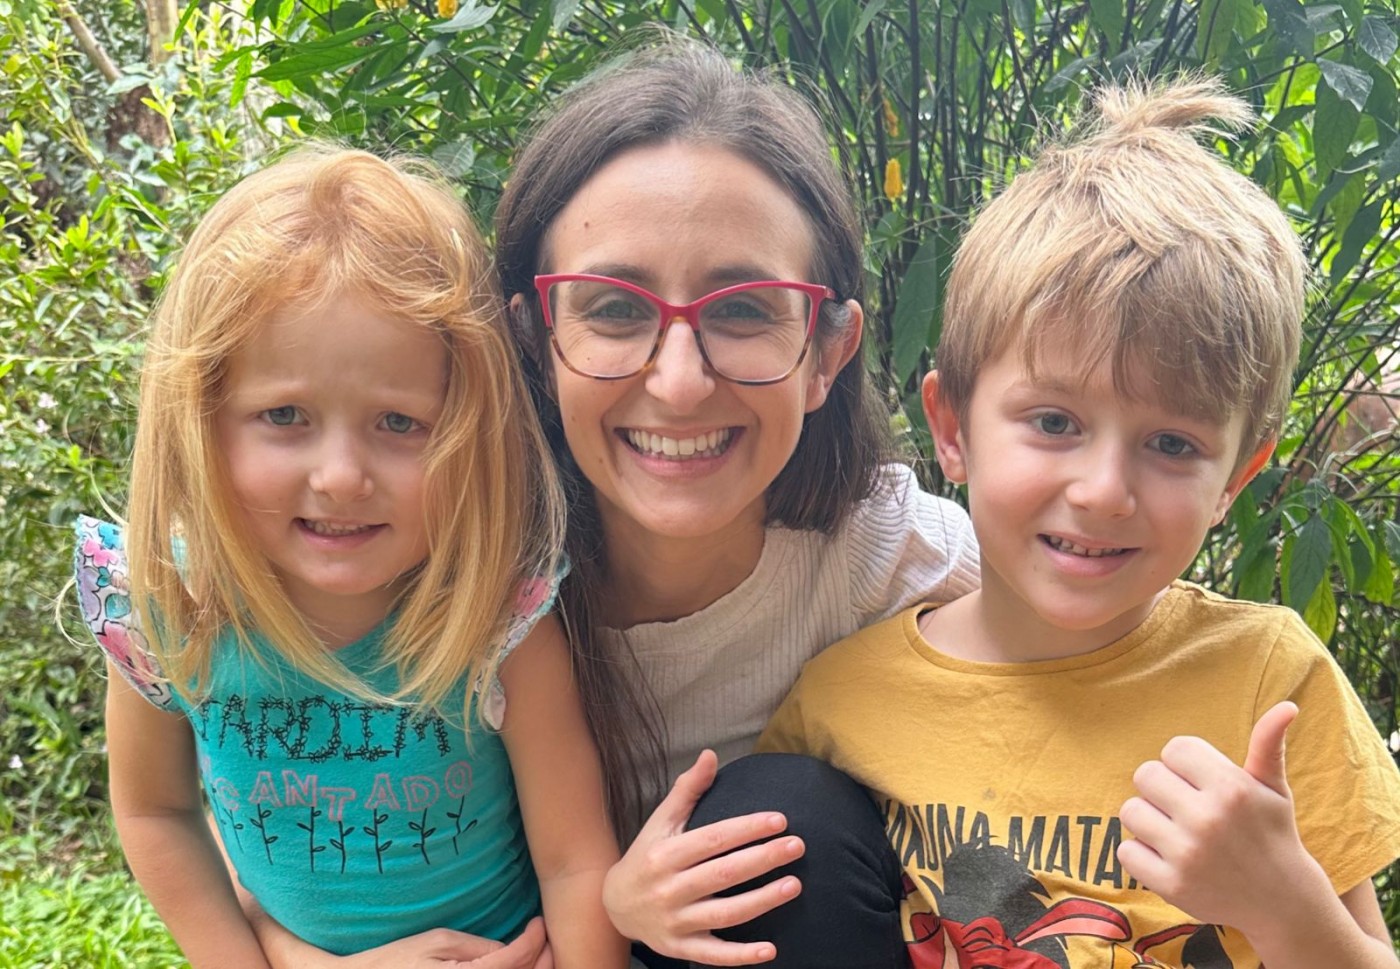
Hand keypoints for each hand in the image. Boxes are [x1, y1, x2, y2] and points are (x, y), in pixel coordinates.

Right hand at [336, 917, 550, 968]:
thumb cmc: (399, 960)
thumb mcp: (438, 942)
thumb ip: (478, 948)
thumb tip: (508, 951)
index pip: (515, 961)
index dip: (535, 941)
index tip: (539, 923)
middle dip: (541, 960)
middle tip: (546, 939)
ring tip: (538, 953)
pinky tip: (515, 966)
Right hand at [602, 750, 803, 965]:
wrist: (613, 906)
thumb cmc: (645, 856)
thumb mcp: (660, 822)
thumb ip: (687, 790)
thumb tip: (711, 755)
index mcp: (665, 854)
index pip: (713, 839)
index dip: (747, 829)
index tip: (780, 820)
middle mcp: (669, 888)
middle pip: (723, 874)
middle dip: (763, 859)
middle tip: (797, 846)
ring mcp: (676, 922)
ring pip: (724, 914)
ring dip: (762, 902)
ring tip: (795, 885)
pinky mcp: (681, 948)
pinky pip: (714, 955)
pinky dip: (741, 956)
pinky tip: (771, 951)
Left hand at [1117, 702, 1320, 934]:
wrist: (1283, 903)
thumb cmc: (1272, 835)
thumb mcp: (1274, 789)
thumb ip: (1268, 745)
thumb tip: (1287, 706)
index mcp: (1231, 788)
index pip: (1174, 748)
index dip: (1183, 764)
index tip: (1200, 782)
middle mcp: (1207, 819)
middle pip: (1145, 775)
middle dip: (1162, 788)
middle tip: (1185, 807)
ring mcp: (1187, 854)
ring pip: (1130, 811)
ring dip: (1148, 819)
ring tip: (1176, 831)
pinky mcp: (1171, 885)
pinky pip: (1125, 851)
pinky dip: (1141, 853)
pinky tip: (1168, 857)